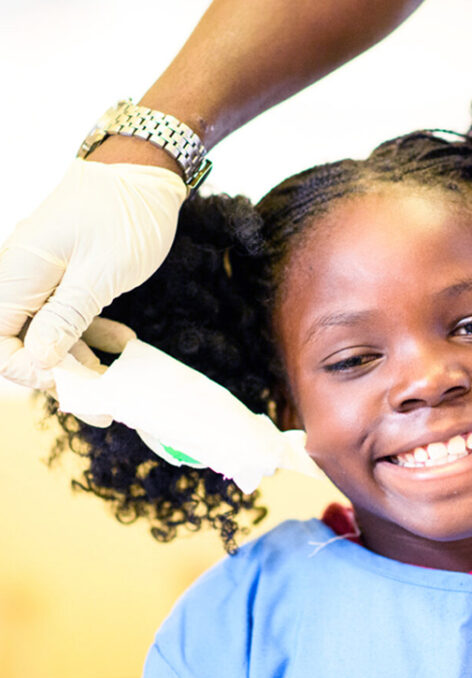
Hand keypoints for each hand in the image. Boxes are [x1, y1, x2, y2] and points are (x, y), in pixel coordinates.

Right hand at [0, 159, 184, 389]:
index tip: (69, 385)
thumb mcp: (101, 273)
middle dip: (58, 376)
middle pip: (20, 340)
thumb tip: (38, 360)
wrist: (145, 169)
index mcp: (17, 272)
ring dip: (80, 360)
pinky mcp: (65, 275)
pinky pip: (66, 315)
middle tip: (104, 405)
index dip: (26, 370)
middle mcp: (20, 275)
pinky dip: (92, 333)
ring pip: (46, 331)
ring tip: (119, 383)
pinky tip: (125, 344)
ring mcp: (42, 276)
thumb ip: (66, 317)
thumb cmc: (126, 214)